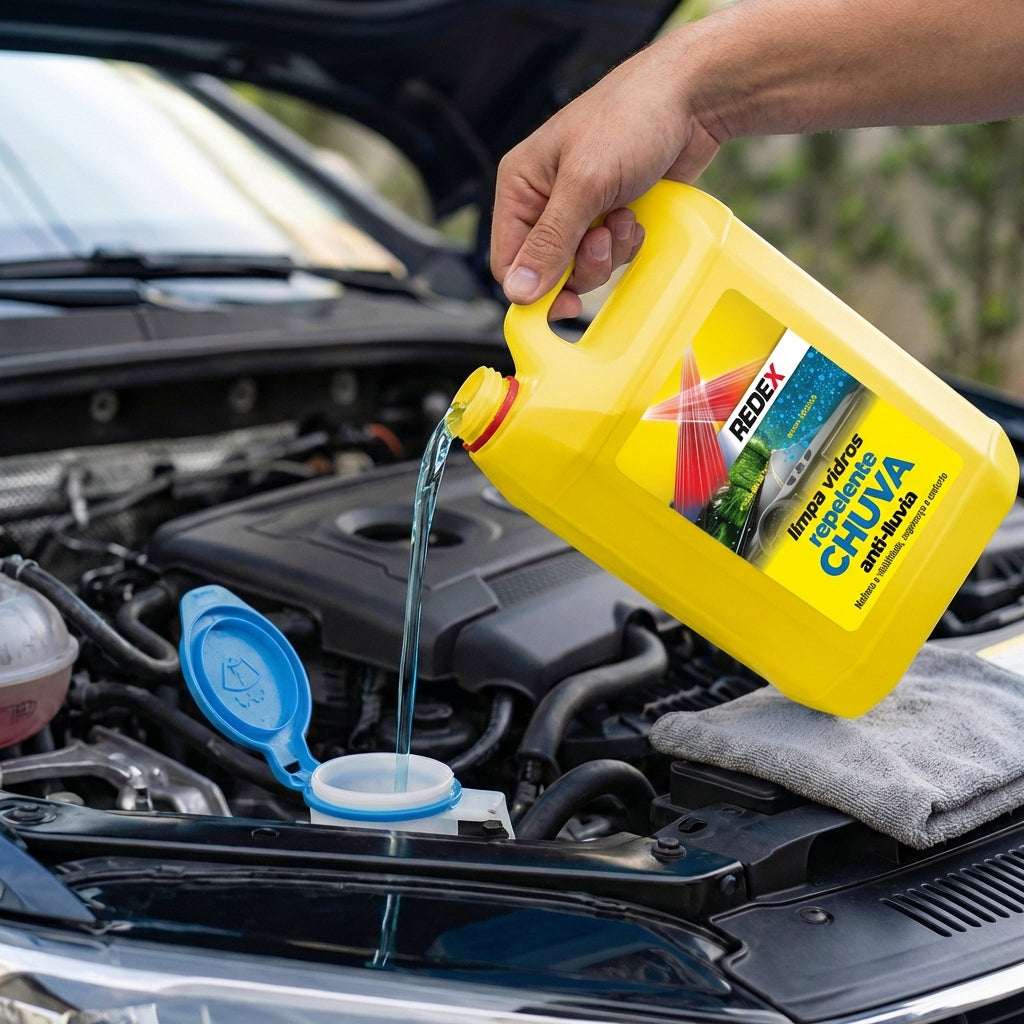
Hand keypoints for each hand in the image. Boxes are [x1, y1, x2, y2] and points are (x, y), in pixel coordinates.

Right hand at [490, 28, 721, 318]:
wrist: (693, 98)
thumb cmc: (632, 117)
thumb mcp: (584, 183)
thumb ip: (550, 242)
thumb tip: (517, 291)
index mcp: (521, 186)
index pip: (508, 261)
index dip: (533, 289)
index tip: (564, 303)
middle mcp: (545, 200)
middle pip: (548, 271)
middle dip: (580, 264)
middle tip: (603, 240)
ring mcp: (581, 209)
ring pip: (581, 267)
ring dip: (609, 254)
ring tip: (624, 217)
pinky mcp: (611, 215)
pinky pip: (610, 255)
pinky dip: (626, 244)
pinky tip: (636, 215)